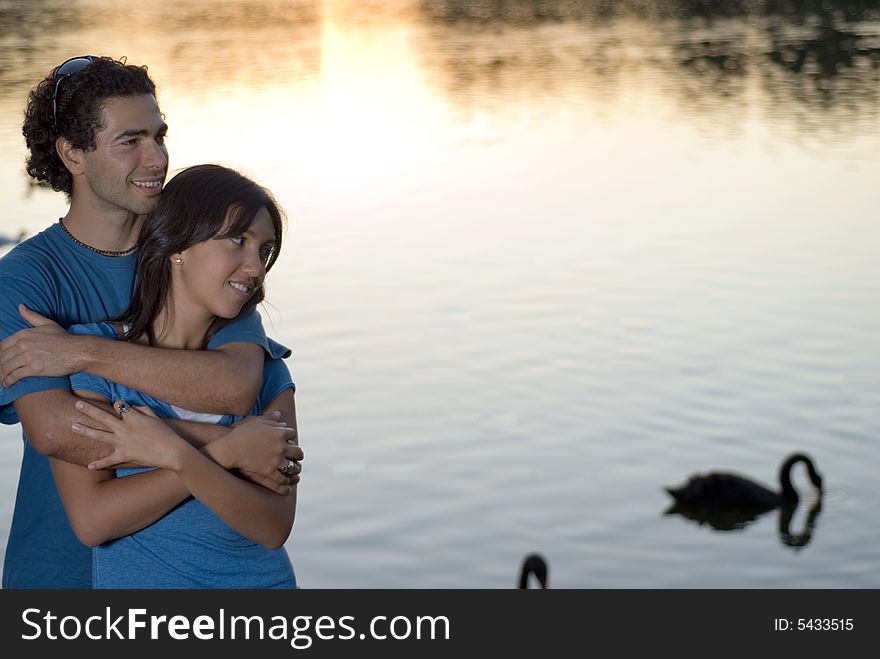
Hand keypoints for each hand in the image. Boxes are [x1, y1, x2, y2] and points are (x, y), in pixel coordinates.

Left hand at [0, 305, 83, 385]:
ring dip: (2, 375)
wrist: (78, 351)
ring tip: (2, 379)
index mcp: (23, 334)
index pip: (2, 346)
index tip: (1, 360)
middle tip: (0, 371)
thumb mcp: (48, 324)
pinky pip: (15, 376)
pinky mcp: (34, 369)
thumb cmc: (64, 338)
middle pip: (2, 357)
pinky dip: (9, 381)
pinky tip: (8, 384)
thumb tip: (20, 307)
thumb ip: (32, 316)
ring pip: (6, 367)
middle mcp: (23, 344)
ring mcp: (28, 357)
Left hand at [73, 399, 190, 470]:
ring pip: (99, 435)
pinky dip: (99, 464)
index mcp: (133, 417)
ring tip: (73, 426)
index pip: (119, 406)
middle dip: (88, 409)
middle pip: (102, 417)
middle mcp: (124, 428)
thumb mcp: (156, 417)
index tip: (117, 406)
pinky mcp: (124, 455)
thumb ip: (143, 410)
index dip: (118, 404)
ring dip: (85, 430)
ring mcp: (122, 442)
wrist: (172, 451)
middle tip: (77, 404)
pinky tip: (89, 466)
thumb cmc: (166, 433)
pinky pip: (109, 460)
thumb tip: (133, 407)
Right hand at [220, 417, 301, 493]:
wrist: (229, 448)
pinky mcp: (269, 472)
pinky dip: (286, 483)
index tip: (290, 439)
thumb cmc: (240, 433)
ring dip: (296, 468)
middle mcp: (281, 447)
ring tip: (296, 470)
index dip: (291, 436)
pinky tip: (288, 485)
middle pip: (297, 451)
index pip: (292, 434)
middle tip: (298, 456)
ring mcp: (276, 460)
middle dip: (298, 454)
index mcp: (279, 433)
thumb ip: (269, 418)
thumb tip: (279, 414)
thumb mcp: (255, 421)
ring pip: (293, 466)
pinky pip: (282, 479)